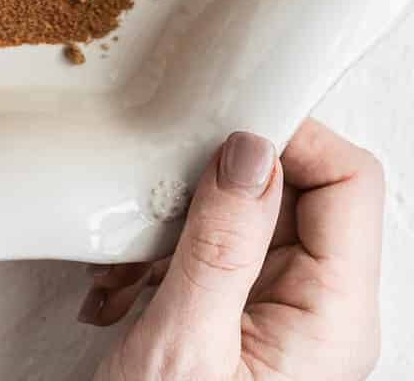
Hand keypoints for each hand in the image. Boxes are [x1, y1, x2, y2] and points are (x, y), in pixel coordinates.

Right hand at [84, 119, 382, 380]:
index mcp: (334, 320)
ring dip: (179, 221)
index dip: (290, 135)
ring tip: (128, 264)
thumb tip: (247, 148)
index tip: (218, 122)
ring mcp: (281, 320)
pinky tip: (121, 292)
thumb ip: (221, 242)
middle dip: (218, 179)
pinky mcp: (241, 327)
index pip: (349, 179)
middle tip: (159, 190)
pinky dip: (163, 254)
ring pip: (248, 216)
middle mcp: (321, 315)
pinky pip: (216, 253)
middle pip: (298, 189)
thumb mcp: (184, 347)